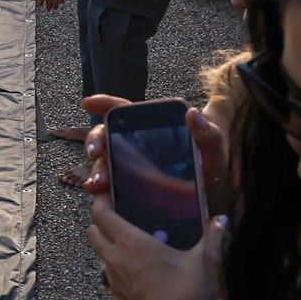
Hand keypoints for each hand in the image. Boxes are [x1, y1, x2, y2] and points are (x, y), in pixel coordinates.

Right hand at [81, 97, 232, 214]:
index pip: (123, 110)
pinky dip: (101, 188)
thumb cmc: (212, 165)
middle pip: (105, 135)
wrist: (213, 196)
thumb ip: (206, 131)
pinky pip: (109, 184)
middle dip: (95, 142)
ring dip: (97, 169)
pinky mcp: (127, 185)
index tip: (87, 103)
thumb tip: (192, 113)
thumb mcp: (213, 147)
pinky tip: (99, 192)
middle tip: (95, 152)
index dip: (104, 104)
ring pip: (104, 161)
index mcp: (149, 127)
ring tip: (99, 182)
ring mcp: (128, 164)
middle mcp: (133, 143)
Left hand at [88, 196, 224, 299]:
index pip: (101, 215)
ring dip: (110, 250)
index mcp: (132, 244)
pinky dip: (120, 274)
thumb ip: (214, 238)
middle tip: (119, 222)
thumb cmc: (191, 296)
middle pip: (92, 233)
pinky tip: (142, 279)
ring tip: (135, 251)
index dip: (101, 203)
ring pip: (101, 258)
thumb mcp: (207, 263)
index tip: (108, 197)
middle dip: (100, 224)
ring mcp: (113, 283)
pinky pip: (112, 281)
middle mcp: (115, 260)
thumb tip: (221, 220)